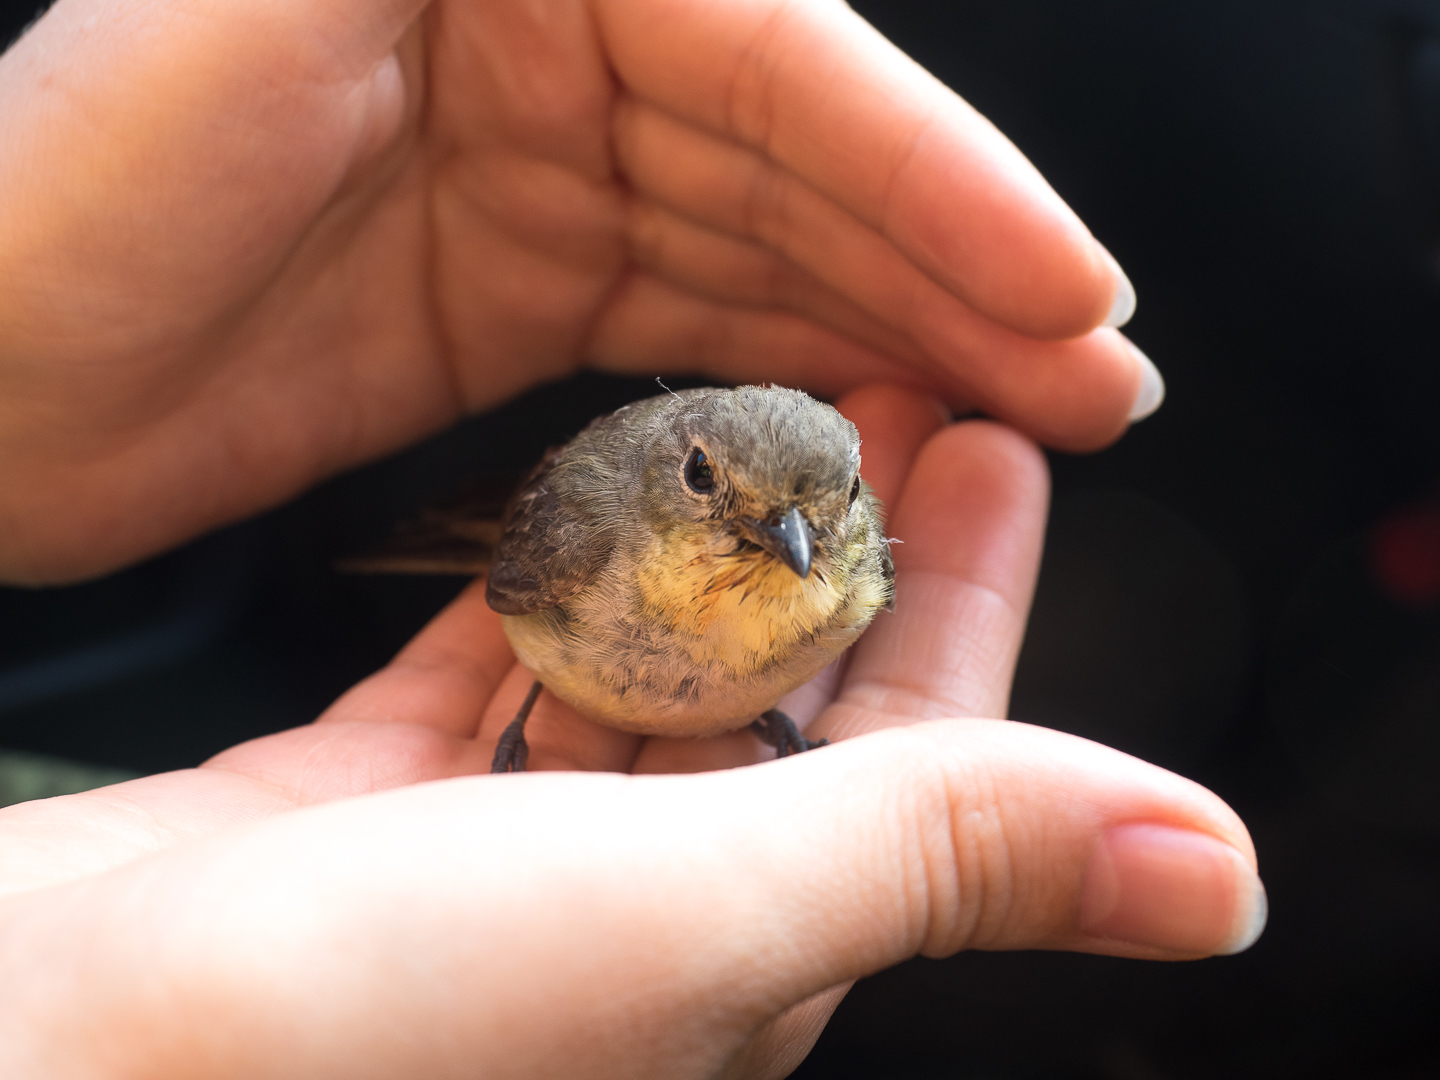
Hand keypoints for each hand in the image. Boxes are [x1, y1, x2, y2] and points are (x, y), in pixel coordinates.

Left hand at [0, 0, 1153, 582]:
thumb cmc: (57, 209)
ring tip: (1022, 416)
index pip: (779, 64)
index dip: (940, 178)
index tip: (1062, 284)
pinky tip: (868, 422)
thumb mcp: (261, 20)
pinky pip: (694, 325)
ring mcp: (534, 176)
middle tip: (1093, 381)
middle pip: (802, 162)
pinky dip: (789, 372)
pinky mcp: (513, 290)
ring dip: (900, 333)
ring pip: (765, 253)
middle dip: (959, 272)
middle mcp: (541, 45)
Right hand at [0, 388, 1260, 1078]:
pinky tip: (558, 521)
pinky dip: (525, 598)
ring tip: (728, 420)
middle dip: (832, 546)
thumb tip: (1213, 873)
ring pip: (628, 676)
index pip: (911, 747)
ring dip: (686, 555)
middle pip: (774, 697)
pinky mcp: (341, 819)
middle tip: (872, 392)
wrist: (32, 1067)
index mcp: (738, 946)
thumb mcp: (702, 920)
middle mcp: (621, 919)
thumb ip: (943, 864)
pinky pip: (473, 681)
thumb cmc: (356, 1037)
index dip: (970, 591)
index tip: (997, 441)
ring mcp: (475, 869)